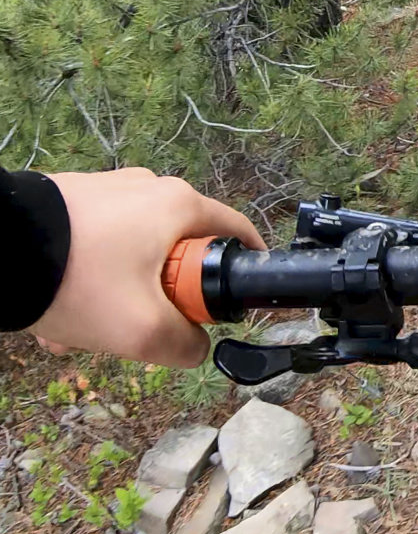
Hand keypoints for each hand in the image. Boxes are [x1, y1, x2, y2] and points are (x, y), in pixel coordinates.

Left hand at [29, 169, 265, 367]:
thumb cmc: (82, 281)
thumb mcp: (142, 330)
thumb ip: (185, 344)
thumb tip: (194, 346)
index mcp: (180, 205)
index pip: (237, 233)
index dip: (242, 273)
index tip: (224, 307)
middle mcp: (149, 187)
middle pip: (179, 251)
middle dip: (161, 295)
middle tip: (137, 326)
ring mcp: (107, 189)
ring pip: (132, 252)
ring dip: (117, 293)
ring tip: (85, 328)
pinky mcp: (69, 199)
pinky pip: (95, 244)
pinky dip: (86, 278)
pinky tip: (58, 309)